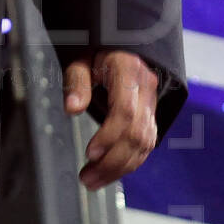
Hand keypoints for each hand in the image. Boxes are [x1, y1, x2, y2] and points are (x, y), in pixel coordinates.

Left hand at [64, 48, 160, 189]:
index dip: (109, 136)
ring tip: (92, 181)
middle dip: (112, 162)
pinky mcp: (150, 115)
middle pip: (136, 134)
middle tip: (86, 179)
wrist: (121, 42)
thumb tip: (72, 108)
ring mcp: (151, 103)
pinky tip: (109, 173)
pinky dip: (129, 162)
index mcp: (129, 70)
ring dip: (119, 168)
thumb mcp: (80, 57)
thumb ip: (76, 82)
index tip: (90, 153)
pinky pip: (146, 144)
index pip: (125, 111)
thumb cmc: (96, 49)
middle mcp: (146, 88)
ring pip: (144, 144)